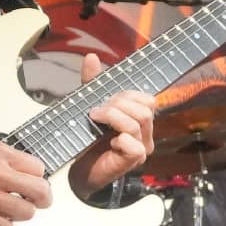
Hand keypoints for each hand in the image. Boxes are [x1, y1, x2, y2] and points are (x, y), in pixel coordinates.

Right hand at [0, 133, 51, 225]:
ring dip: (21, 214)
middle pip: (39, 192)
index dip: (36, 178)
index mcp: (0, 154)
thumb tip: (11, 164)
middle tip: (36, 202)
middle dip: (42, 199)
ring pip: (26, 213)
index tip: (31, 183)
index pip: (37, 169)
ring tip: (10, 212)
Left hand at [69, 53, 156, 195]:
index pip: (147, 99)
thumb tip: (91, 56)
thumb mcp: (90, 106)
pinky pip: (134, 145)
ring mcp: (142, 148)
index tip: (105, 100)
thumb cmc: (88, 140)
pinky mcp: (134, 161)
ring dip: (114, 117)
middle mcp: (146, 134)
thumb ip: (93, 84)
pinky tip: (107, 143)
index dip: (126, 95)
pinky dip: (119, 139)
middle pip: (145, 109)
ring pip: (139, 122)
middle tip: (96, 112)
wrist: (78, 169)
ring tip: (95, 120)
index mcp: (140, 120)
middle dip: (118, 105)